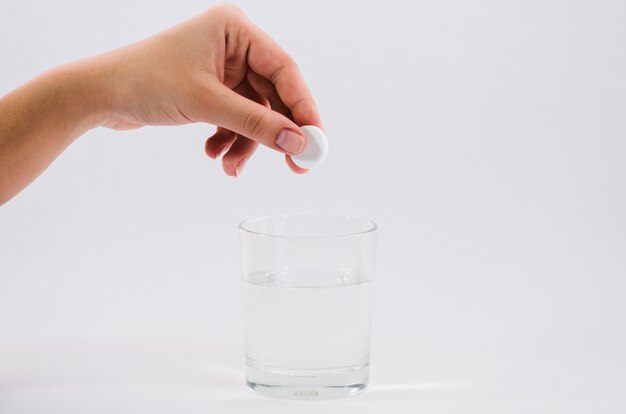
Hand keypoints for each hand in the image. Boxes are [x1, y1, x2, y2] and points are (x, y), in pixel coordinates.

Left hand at [96, 3, 321, 175]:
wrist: (100, 95)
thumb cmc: (145, 82)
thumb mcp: (206, 103)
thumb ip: (255, 124)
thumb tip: (297, 143)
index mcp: (235, 29)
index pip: (285, 71)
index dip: (304, 108)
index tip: (316, 141)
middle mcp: (233, 45)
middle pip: (273, 95)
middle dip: (275, 133)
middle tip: (295, 165)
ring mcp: (223, 68)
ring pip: (254, 112)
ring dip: (246, 143)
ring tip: (230, 166)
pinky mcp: (213, 88)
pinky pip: (236, 118)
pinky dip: (230, 139)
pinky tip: (213, 153)